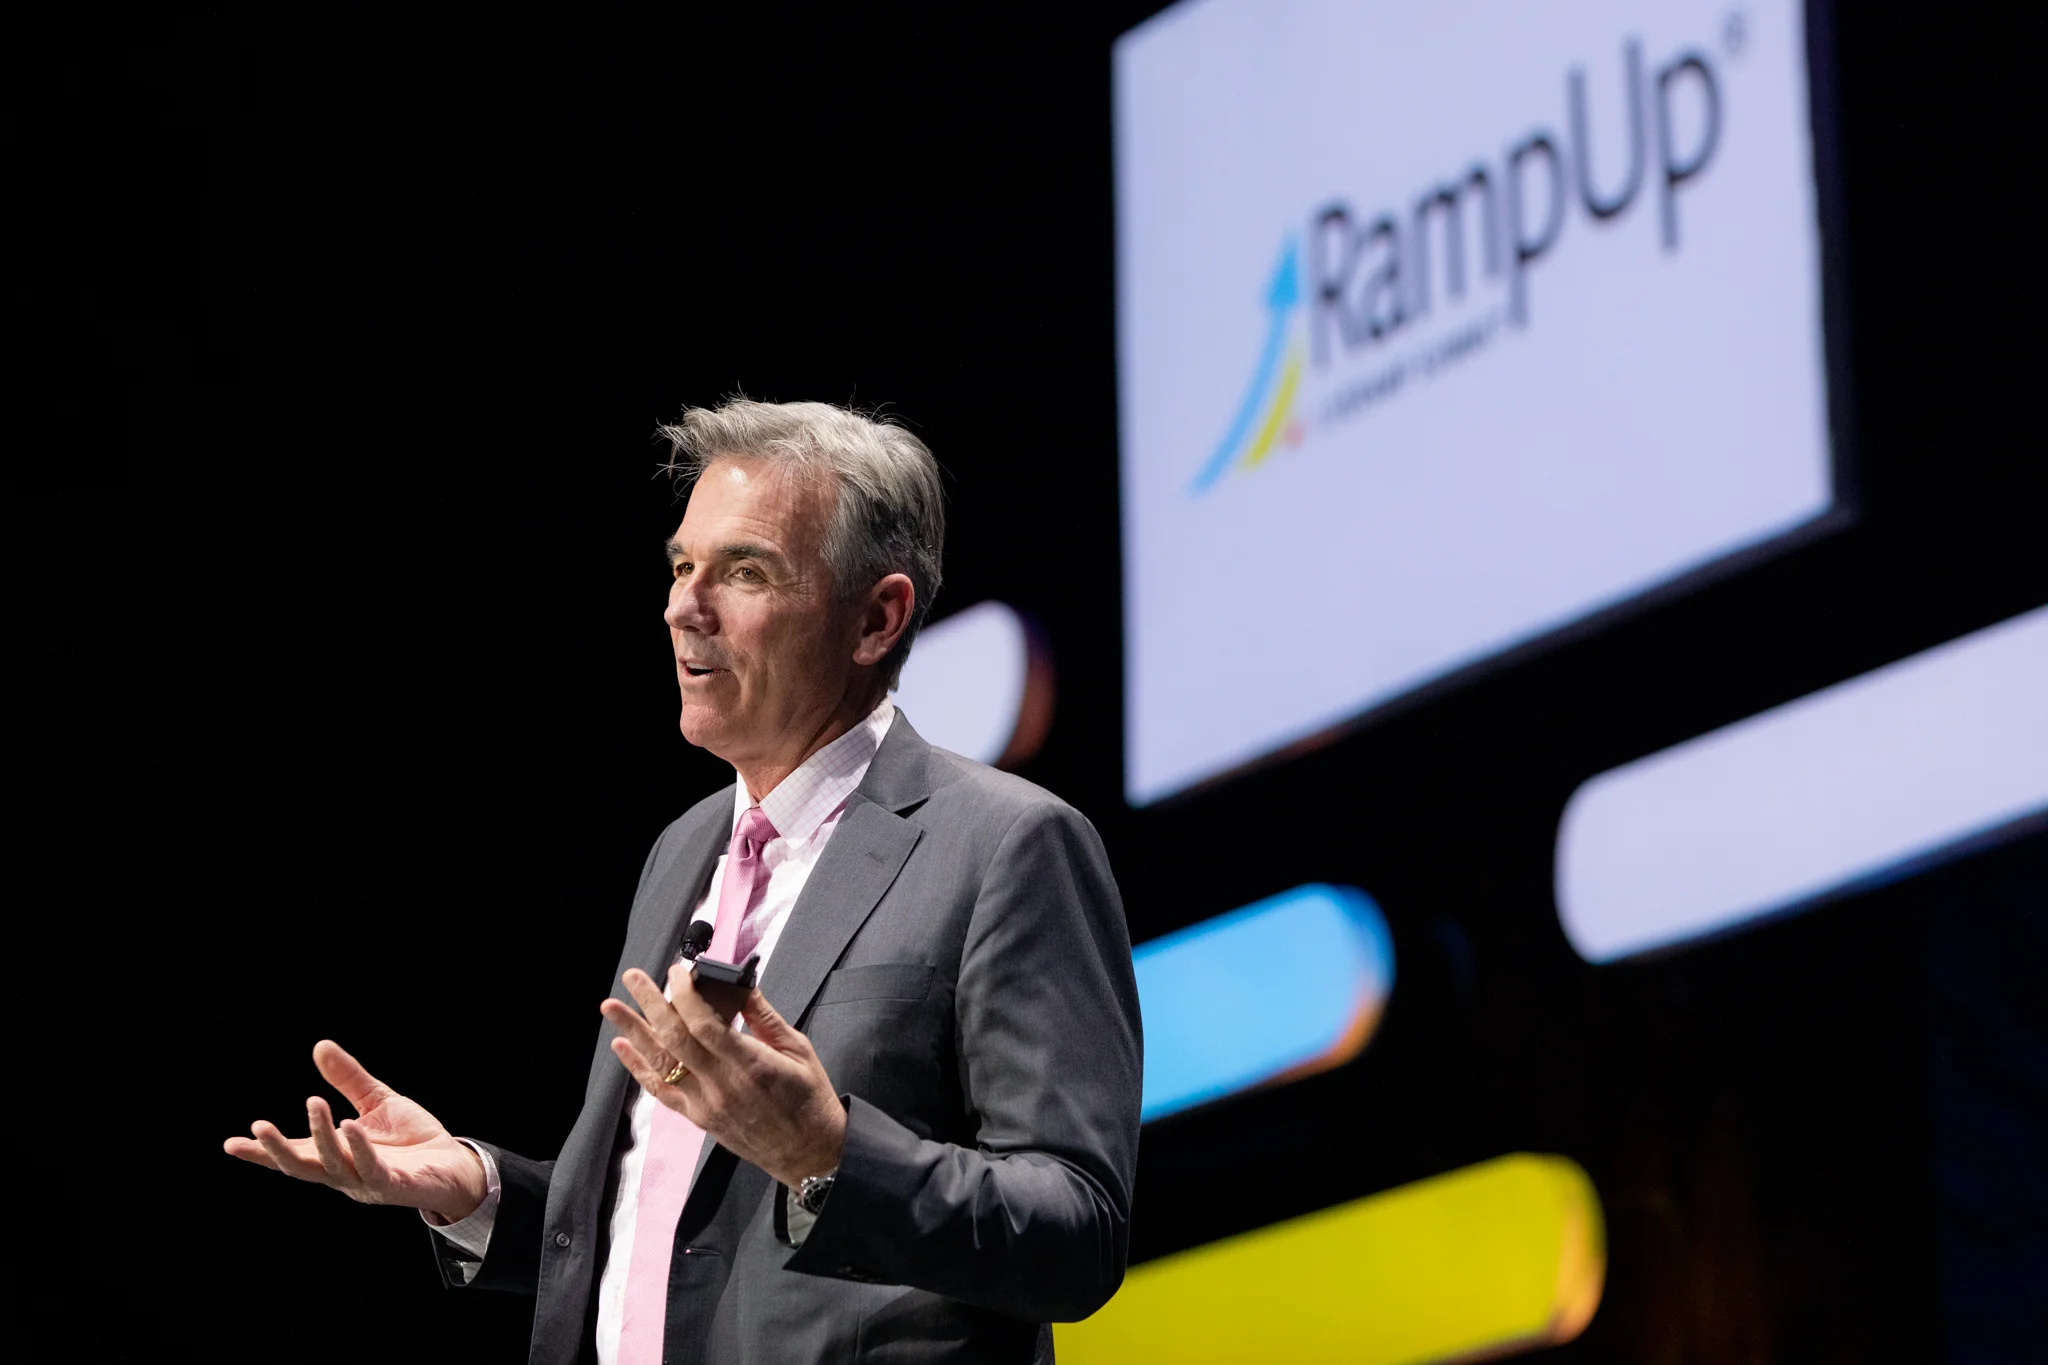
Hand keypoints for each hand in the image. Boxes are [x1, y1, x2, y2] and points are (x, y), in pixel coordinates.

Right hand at [222, 1040, 487, 1223]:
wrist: (455, 1164)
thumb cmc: (412, 1139)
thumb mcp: (376, 1102)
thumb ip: (348, 1079)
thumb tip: (319, 1046)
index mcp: (335, 1155)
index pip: (293, 1154)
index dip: (261, 1152)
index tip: (229, 1144)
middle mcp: (344, 1174)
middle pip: (303, 1166)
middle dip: (278, 1150)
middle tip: (257, 1126)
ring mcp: (367, 1182)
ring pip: (334, 1164)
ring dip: (321, 1134)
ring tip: (314, 1102)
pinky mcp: (394, 1185)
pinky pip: (372, 1168)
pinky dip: (358, 1147)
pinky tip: (349, 1126)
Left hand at [601, 967, 845, 1189]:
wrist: (807, 1153)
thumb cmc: (809, 1097)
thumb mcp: (798, 1050)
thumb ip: (764, 1017)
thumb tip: (739, 984)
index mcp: (751, 1064)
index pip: (705, 1025)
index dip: (685, 995)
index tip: (677, 972)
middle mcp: (721, 1085)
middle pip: (675, 1039)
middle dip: (650, 1003)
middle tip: (632, 976)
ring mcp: (705, 1105)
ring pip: (661, 1063)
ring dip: (634, 1031)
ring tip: (611, 1006)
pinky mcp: (698, 1118)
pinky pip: (661, 1092)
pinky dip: (639, 1068)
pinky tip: (622, 1046)